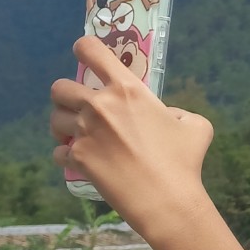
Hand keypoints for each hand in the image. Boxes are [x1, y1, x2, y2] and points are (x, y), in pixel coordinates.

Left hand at [52, 35, 216, 239]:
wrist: (165, 201)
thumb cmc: (184, 162)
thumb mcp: (196, 126)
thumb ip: (177, 112)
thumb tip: (166, 115)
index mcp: (127, 89)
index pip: (92, 51)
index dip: (83, 48)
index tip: (83, 53)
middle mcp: (100, 105)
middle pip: (60, 87)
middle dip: (65, 96)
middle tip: (78, 108)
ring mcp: (85, 132)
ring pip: (54, 119)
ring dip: (62, 125)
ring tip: (75, 135)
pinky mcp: (77, 159)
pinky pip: (57, 151)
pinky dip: (65, 155)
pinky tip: (78, 160)